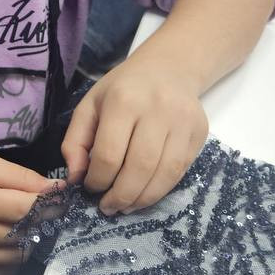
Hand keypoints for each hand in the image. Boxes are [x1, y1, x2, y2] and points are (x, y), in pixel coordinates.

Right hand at [0, 154, 55, 274]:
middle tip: (46, 211)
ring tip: (23, 225)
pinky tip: (7, 240)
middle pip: (25, 234)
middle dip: (42, 221)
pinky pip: (4, 270)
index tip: (63, 198)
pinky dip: (12, 256)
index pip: (27, 210)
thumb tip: (56, 190)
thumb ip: (22, 178)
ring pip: (18, 256)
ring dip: (28, 241)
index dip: (50, 204)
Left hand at [61, 60, 208, 214]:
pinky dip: (161, 189)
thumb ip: (75, 141)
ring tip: (125, 206)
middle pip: (139, 167)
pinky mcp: (200, 132)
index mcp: (123, 100)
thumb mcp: (89, 106)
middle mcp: (157, 109)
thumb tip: (76, 177)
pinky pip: (180, 171)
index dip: (97, 180)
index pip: (109, 154)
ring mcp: (183, 121)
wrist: (169, 68)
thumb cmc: (122, 89)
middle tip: (108, 207)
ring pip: (164, 174)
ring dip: (142, 199)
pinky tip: (145, 193)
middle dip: (121, 195)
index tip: (90, 188)